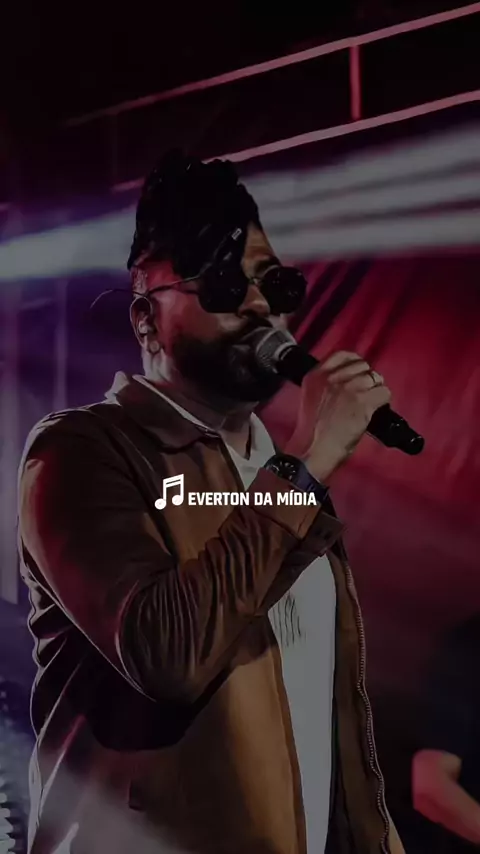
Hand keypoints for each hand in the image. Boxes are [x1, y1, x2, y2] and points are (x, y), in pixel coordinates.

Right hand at [284, 351, 390, 482]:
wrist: (313, 450)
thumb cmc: (311, 432)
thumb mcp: (311, 398)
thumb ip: (325, 385)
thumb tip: (347, 381)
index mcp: (316, 375)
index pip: (342, 355)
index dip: (355, 363)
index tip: (358, 373)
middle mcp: (332, 377)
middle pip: (362, 365)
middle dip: (367, 377)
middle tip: (366, 392)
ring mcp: (349, 388)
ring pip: (375, 377)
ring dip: (376, 389)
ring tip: (373, 402)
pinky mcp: (363, 401)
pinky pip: (384, 392)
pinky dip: (384, 401)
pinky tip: (378, 409)